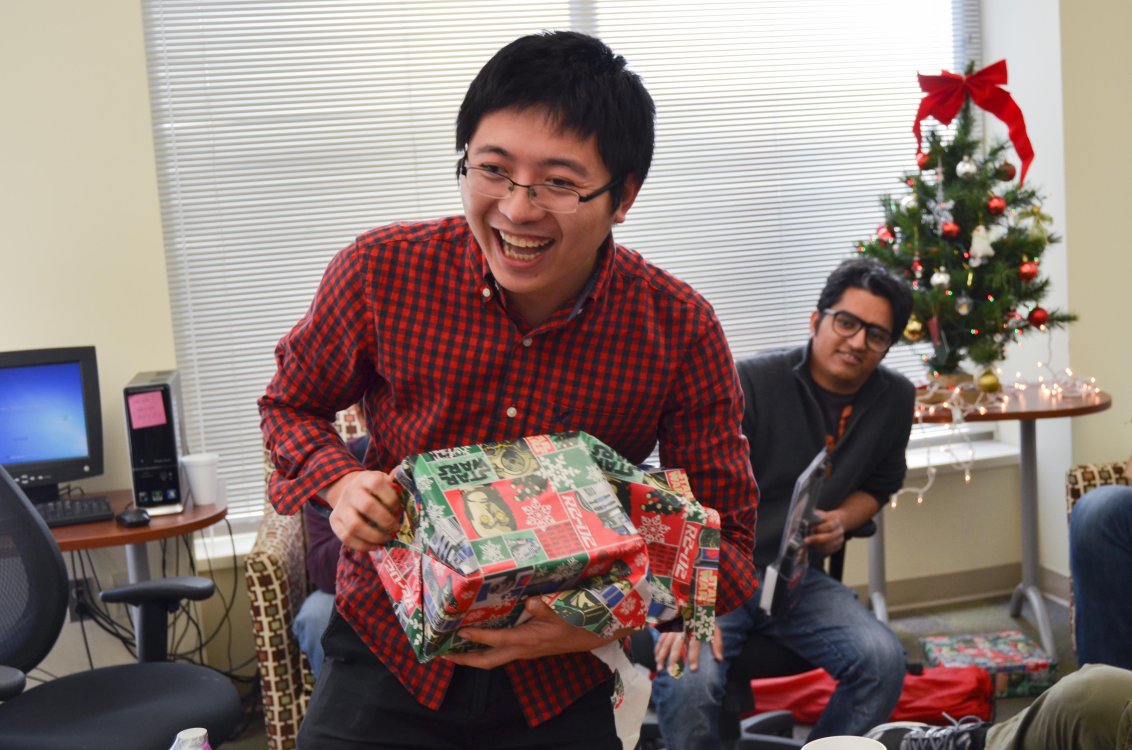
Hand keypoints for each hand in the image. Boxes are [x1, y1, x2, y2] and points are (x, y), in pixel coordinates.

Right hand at [325, 470, 403, 551]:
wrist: (350, 493)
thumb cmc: (374, 491)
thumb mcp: (384, 482)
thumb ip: (394, 482)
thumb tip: (405, 472)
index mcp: (365, 478)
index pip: (377, 484)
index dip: (391, 499)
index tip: (399, 509)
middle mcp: (350, 491)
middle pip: (367, 506)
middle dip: (386, 521)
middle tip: (396, 528)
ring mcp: (340, 507)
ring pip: (355, 525)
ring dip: (375, 536)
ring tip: (387, 538)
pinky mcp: (334, 521)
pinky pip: (346, 538)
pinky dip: (363, 546)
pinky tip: (376, 546)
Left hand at [442, 597, 625, 668]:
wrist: (589, 637)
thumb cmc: (574, 623)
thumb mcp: (562, 613)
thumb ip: (544, 607)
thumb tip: (528, 601)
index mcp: (528, 641)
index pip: (498, 641)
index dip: (478, 637)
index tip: (461, 631)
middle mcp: (521, 650)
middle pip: (486, 662)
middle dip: (463, 659)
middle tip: (442, 653)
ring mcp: (521, 652)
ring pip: (491, 659)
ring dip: (470, 657)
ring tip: (450, 649)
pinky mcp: (523, 648)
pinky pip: (498, 653)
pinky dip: (483, 650)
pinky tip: (474, 641)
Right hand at [654, 624, 721, 675]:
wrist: (695, 602)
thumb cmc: (705, 620)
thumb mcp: (714, 629)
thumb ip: (717, 644)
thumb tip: (720, 660)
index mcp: (695, 629)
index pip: (694, 644)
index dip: (694, 656)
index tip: (693, 669)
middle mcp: (683, 628)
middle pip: (676, 645)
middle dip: (673, 659)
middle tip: (671, 672)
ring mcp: (673, 627)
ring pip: (665, 642)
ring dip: (662, 656)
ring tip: (660, 668)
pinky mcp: (667, 626)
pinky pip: (660, 638)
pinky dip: (657, 648)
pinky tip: (656, 657)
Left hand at [804, 508, 845, 556]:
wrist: (834, 523)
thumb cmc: (823, 519)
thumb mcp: (820, 514)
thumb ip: (814, 516)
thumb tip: (804, 519)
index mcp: (836, 522)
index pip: (829, 526)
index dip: (819, 529)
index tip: (810, 530)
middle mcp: (839, 531)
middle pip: (829, 537)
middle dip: (816, 539)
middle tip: (806, 540)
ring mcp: (840, 539)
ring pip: (828, 546)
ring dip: (817, 545)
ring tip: (809, 543)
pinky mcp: (838, 547)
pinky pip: (828, 551)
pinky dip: (820, 550)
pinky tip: (814, 546)